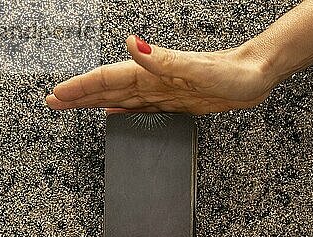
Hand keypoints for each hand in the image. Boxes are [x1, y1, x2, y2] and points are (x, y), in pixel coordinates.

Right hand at [45, 35, 273, 114]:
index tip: (57, 95)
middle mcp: (157, 80)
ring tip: (74, 107)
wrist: (258, 77)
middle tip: (54, 103)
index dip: (81, 88)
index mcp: (156, 72)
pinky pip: (143, 108)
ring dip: (96, 103)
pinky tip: (116, 115)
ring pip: (122, 99)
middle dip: (80, 96)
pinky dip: (124, 112)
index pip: (109, 79)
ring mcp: (166, 92)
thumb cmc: (236, 72)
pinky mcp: (178, 102)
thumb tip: (133, 46)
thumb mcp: (200, 68)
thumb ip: (165, 60)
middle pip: (109, 89)